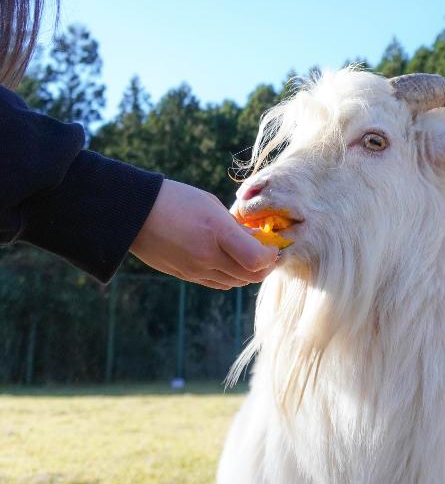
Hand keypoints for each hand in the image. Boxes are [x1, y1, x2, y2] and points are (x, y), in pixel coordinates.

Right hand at [130, 179, 277, 288]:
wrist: (133, 213)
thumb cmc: (176, 200)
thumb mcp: (211, 205)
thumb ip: (236, 226)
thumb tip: (258, 241)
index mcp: (217, 232)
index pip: (257, 260)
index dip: (271, 256)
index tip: (272, 245)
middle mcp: (207, 256)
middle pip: (250, 276)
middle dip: (264, 266)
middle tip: (266, 252)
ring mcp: (195, 270)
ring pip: (235, 283)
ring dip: (248, 273)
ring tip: (248, 256)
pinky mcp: (185, 276)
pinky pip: (218, 284)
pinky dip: (230, 277)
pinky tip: (228, 261)